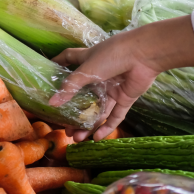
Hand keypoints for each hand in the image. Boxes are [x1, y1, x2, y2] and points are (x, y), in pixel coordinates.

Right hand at [48, 16, 193, 141]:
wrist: (144, 55)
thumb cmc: (112, 55)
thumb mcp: (86, 70)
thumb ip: (70, 87)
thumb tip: (52, 102)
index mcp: (88, 60)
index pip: (70, 59)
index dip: (60, 62)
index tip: (49, 70)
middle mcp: (99, 75)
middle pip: (83, 95)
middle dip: (73, 111)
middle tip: (64, 126)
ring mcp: (112, 87)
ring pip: (97, 109)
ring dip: (88, 124)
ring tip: (77, 138)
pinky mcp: (125, 98)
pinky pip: (115, 116)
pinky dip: (107, 127)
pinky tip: (97, 138)